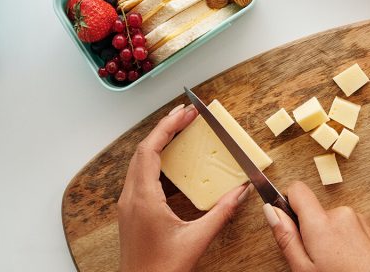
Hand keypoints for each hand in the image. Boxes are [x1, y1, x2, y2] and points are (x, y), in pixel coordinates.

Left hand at [118, 104, 251, 271]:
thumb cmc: (160, 269)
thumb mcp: (197, 240)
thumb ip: (221, 213)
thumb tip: (241, 192)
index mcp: (143, 199)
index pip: (151, 149)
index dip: (168, 127)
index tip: (186, 112)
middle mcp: (130, 197)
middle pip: (143, 150)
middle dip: (165, 129)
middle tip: (187, 115)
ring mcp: (128, 204)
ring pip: (139, 162)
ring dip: (159, 143)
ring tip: (180, 132)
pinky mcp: (131, 212)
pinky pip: (140, 176)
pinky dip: (156, 161)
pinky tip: (173, 163)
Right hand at [264, 181, 369, 271]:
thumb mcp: (305, 269)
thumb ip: (286, 238)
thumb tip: (271, 211)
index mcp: (321, 223)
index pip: (297, 190)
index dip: (287, 203)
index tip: (287, 220)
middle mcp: (343, 215)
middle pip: (316, 212)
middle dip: (312, 232)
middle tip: (317, 261)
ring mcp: (361, 221)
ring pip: (334, 223)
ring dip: (332, 240)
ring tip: (337, 265)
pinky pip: (352, 230)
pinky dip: (348, 244)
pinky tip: (351, 263)